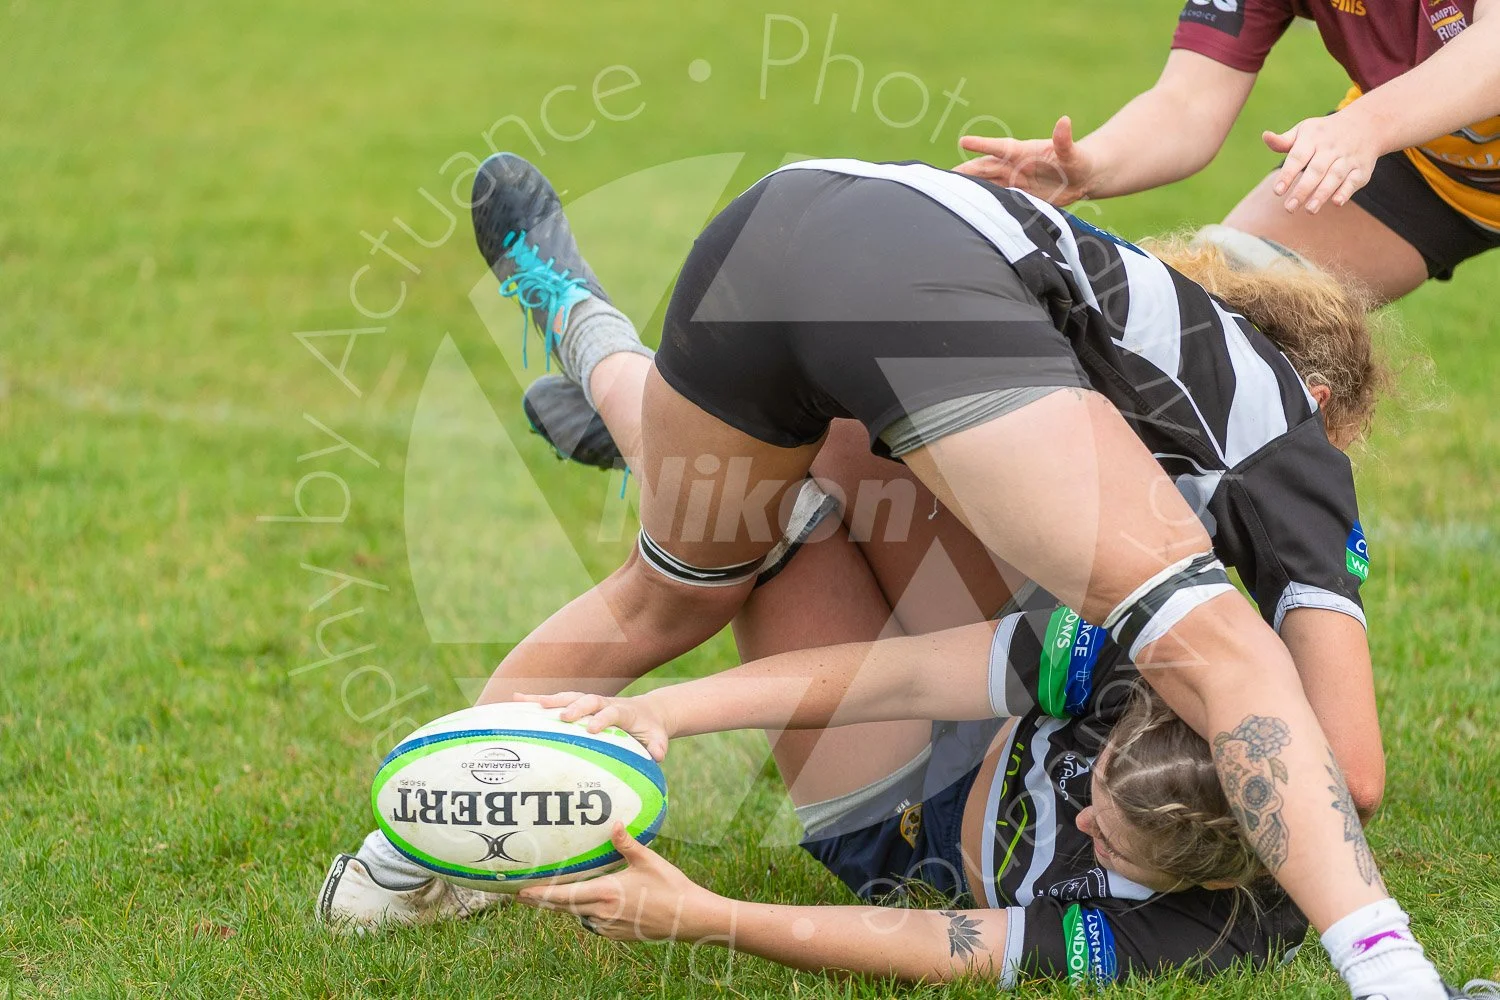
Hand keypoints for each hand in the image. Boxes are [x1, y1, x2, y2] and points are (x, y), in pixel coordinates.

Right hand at [516, 691, 669, 760]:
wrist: (647, 712)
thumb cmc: (650, 730)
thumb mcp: (658, 738)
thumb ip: (658, 746)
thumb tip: (658, 755)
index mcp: (623, 711)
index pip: (612, 712)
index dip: (602, 719)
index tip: (591, 729)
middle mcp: (604, 703)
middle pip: (588, 700)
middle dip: (576, 707)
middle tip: (563, 716)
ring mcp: (590, 702)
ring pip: (568, 697)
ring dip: (548, 700)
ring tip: (524, 701)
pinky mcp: (579, 705)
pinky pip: (557, 701)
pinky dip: (537, 700)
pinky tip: (516, 700)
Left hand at [517, 824, 722, 941]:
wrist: (687, 917)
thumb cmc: (669, 886)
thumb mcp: (647, 861)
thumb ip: (626, 843)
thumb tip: (614, 824)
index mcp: (605, 893)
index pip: (564, 895)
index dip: (540, 895)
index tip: (521, 893)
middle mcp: (602, 913)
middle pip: (564, 908)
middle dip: (542, 901)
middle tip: (522, 896)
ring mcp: (609, 927)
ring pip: (579, 915)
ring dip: (566, 907)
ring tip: (551, 897)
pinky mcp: (617, 934)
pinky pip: (593, 923)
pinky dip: (585, 914)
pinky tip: (587, 907)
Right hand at [955, 116, 1096, 205]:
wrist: (1083, 178)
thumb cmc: (1078, 160)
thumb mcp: (1073, 152)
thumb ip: (1064, 141)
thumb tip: (1064, 122)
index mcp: (1023, 152)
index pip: (998, 148)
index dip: (982, 145)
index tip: (963, 141)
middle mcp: (1014, 166)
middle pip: (984, 168)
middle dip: (965, 172)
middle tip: (944, 177)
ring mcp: (1013, 181)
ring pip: (986, 184)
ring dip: (970, 188)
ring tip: (949, 193)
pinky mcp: (1017, 196)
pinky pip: (997, 199)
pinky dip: (984, 202)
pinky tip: (970, 209)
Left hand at [1263, 109, 1382, 213]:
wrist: (1366, 124)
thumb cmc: (1324, 133)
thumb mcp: (1304, 131)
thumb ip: (1284, 141)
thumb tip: (1266, 137)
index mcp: (1313, 138)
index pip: (1298, 157)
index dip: (1287, 174)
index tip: (1277, 192)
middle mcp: (1331, 148)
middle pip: (1316, 170)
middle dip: (1303, 190)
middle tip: (1289, 208)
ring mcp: (1348, 158)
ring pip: (1335, 176)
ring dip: (1323, 194)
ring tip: (1309, 210)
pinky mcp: (1361, 169)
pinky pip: (1354, 180)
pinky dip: (1346, 191)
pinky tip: (1336, 203)